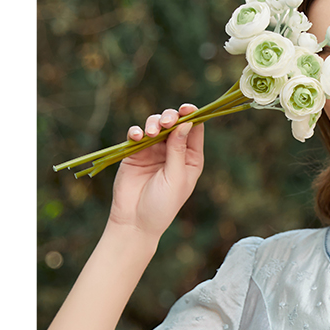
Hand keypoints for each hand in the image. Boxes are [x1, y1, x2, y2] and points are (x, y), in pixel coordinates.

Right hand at [108, 104, 204, 239]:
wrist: (135, 220)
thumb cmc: (162, 205)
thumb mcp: (176, 178)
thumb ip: (178, 150)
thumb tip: (185, 123)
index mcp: (190, 159)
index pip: (194, 130)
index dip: (192, 116)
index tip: (186, 109)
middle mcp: (173, 152)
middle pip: (175, 123)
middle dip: (170, 117)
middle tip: (166, 123)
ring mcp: (153, 151)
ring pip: (155, 125)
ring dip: (153, 123)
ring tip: (150, 134)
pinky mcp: (135, 152)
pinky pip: (136, 134)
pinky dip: (137, 131)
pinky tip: (138, 137)